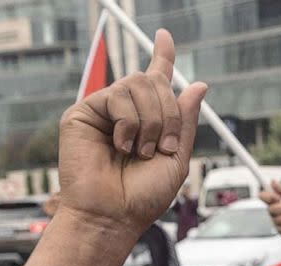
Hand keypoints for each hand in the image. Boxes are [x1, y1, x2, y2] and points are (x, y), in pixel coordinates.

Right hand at [55, 29, 206, 235]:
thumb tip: (198, 85)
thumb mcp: (176, 158)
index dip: (162, 56)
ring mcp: (103, 111)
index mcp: (147, 120)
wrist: (113, 216)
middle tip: (163, 146)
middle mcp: (125, 111)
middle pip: (153, 81)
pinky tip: (121, 145)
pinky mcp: (82, 113)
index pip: (155, 79)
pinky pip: (116, 96)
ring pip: (137, 84)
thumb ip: (184, 121)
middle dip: (168, 112)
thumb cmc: (142, 196)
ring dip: (151, 120)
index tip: (164, 36)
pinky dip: (128, 122)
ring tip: (141, 151)